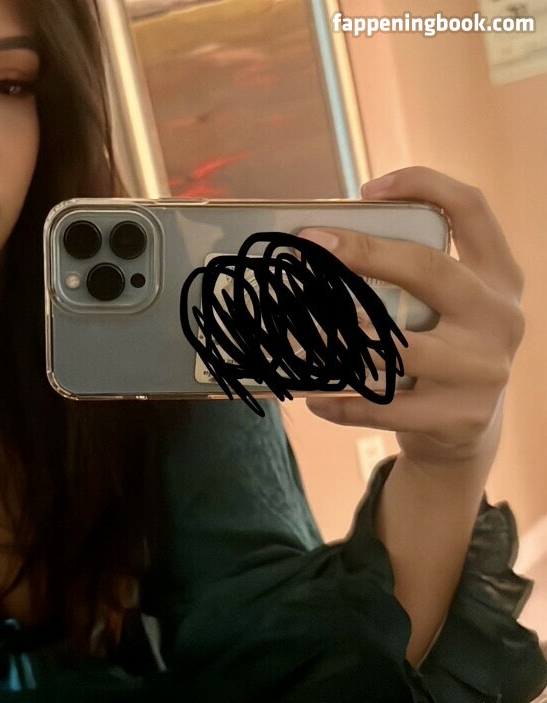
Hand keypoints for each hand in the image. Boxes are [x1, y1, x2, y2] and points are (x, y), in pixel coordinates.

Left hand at [299, 166, 524, 473]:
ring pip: (399, 346)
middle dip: (363, 253)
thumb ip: (410, 275)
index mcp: (497, 276)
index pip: (472, 209)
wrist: (467, 428)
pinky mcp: (459, 416)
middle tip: (309, 248)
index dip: (424, 185)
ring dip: (339, 336)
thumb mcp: (446, 305)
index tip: (367, 189)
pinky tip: (313, 395)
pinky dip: (340, 400)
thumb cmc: (439, 347)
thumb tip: (323, 244)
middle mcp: (499, 317)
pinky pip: (384, 406)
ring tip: (295, 329)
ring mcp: (483, 369)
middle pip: (428, 268)